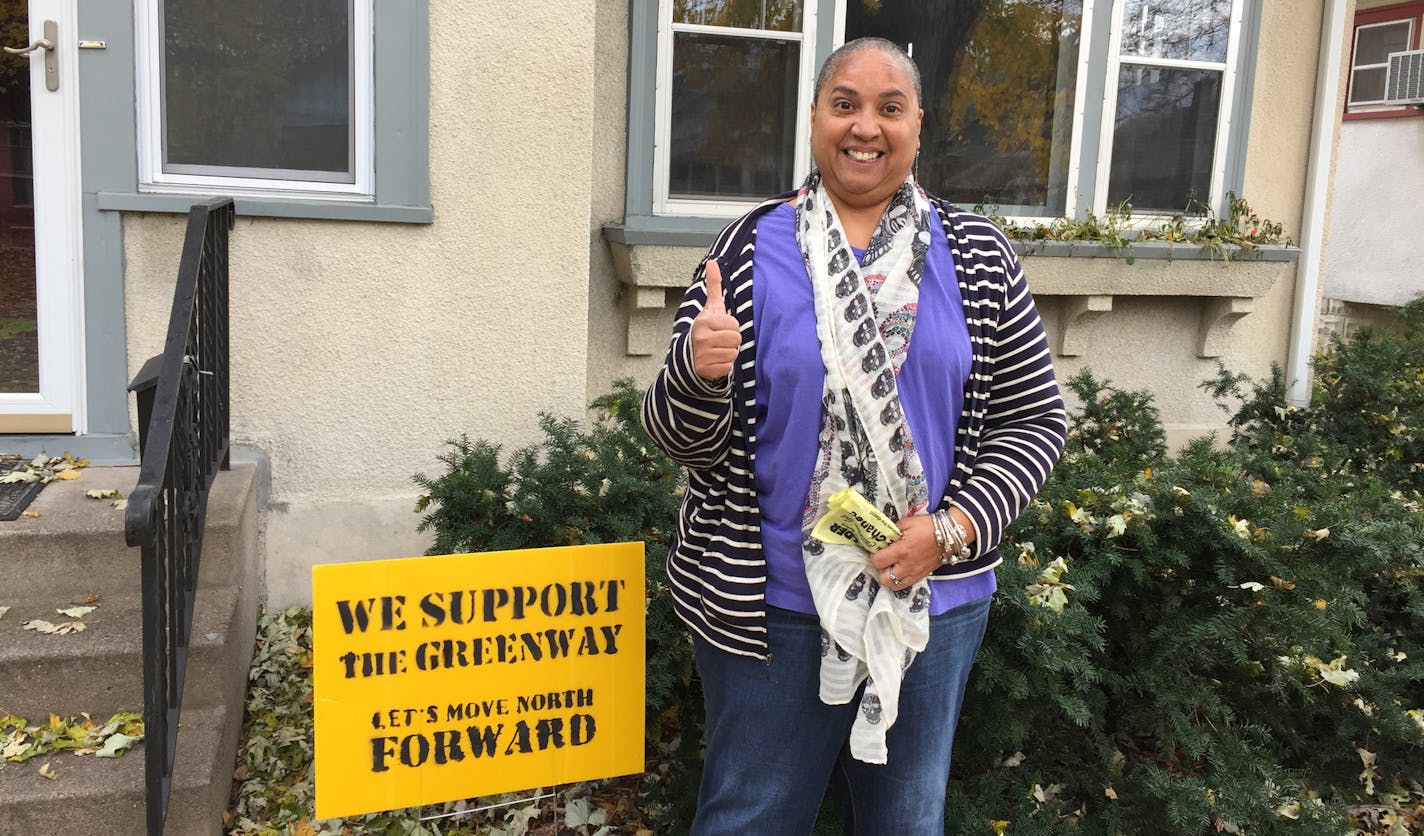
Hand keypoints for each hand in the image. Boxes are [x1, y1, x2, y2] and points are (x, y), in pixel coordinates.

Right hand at [690, 260, 739, 380]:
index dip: (731, 327)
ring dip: (728, 353)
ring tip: (717, 350)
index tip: (720, 328)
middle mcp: (701, 338)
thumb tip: (712, 262)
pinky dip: (723, 366)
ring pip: (733, 354)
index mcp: (704, 321)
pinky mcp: (705, 370)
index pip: (735, 325)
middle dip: (731, 341)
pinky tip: (714, 361)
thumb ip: (714, 285)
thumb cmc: (705, 328)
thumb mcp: (710, 308)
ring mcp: (702, 355)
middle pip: (736, 340)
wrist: (688, 355)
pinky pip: (727, 368)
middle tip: (719, 340)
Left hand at [869, 508, 976, 588]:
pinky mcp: (922, 576)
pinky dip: (900, 579)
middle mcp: (907, 566)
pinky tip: (901, 569)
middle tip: (884, 560)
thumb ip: (892, 531)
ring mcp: (915, 573)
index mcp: (901, 551)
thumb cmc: (927, 526)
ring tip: (892, 566)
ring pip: (894, 586)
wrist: (950, 535)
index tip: (877, 549)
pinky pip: (906, 584)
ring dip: (890, 577)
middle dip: (880, 570)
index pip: (877, 561)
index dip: (874, 555)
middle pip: (884, 579)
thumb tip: (882, 538)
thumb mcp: (906, 523)